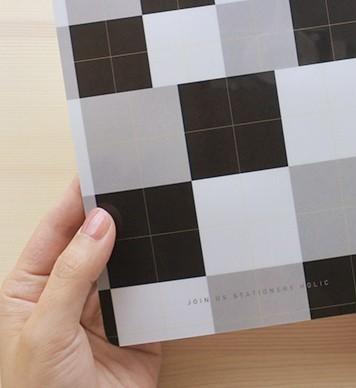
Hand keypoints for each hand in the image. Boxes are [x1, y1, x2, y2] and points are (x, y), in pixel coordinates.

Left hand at [0, 178, 160, 387]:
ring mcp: (106, 306)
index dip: (76, 199)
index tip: (100, 168)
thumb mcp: (44, 331)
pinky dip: (167, 269)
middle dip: (116, 213)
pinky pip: (154, 287)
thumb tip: (100, 221)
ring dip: (143, 239)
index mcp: (32, 288)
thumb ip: (72, 274)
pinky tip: (178, 247)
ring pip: (128, 259)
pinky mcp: (139, 322)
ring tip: (163, 206)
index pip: (56, 231)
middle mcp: (71, 291)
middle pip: (96, 240)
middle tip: (141, 180)